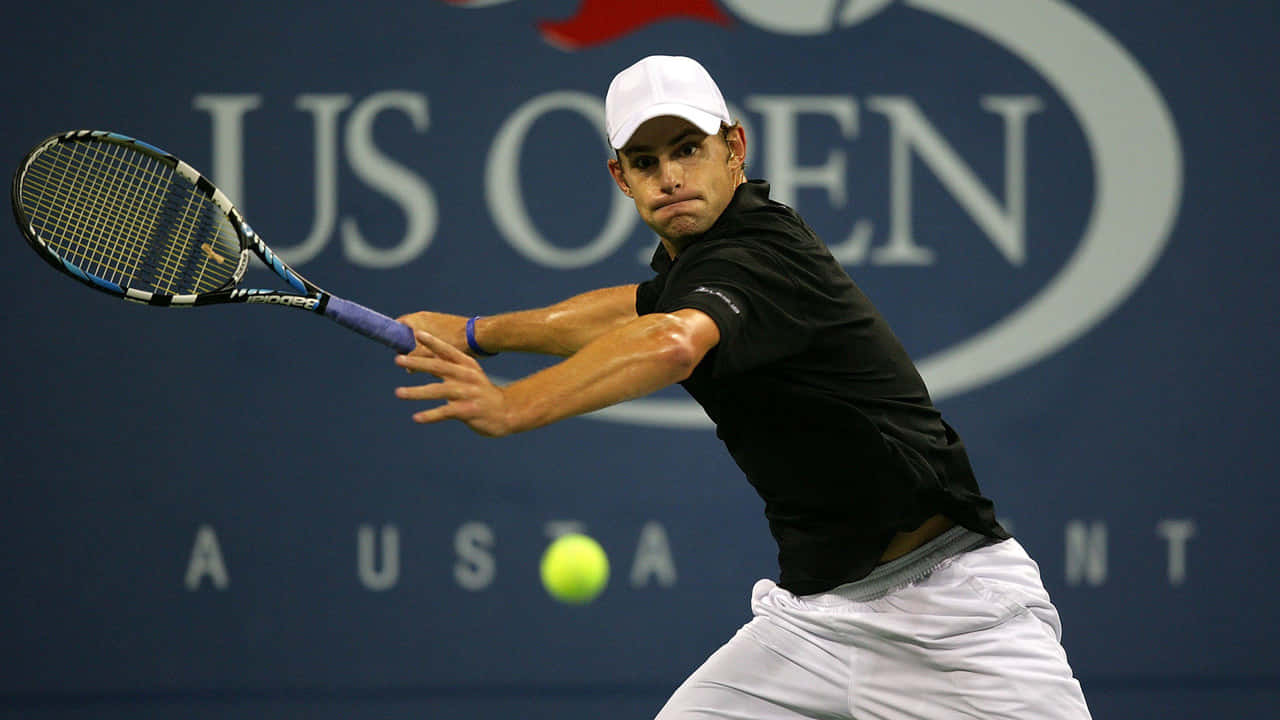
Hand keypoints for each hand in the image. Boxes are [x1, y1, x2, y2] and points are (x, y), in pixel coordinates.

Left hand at [394, 330, 513, 436]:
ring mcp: (468, 394)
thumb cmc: (481, 393)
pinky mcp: (468, 411)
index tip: (416, 334)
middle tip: (397, 359)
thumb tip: (421, 361)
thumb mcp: (468, 375)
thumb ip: (447, 368)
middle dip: (417, 362)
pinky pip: (445, 412)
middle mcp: (467, 376)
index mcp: (467, 365)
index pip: (447, 351)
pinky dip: (430, 415)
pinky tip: (416, 417)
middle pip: (439, 367)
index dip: (432, 342)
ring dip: (417, 392)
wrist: (506, 412)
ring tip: (398, 392)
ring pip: (438, 390)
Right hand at [396, 311, 471, 356]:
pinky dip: (433, 345)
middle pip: (410, 330)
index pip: (398, 324)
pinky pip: (434, 335)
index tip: (395, 349)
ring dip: (421, 346)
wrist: (477, 335)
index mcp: (417, 319)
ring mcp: (437, 319)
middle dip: (408, 344)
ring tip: (424, 360)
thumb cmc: (452, 342)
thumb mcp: (428, 354)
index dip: (394, 336)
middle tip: (409, 358)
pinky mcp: (447, 325)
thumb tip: (408, 367)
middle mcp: (426, 316)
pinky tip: (438, 358)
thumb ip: (414, 359)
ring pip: (423, 334)